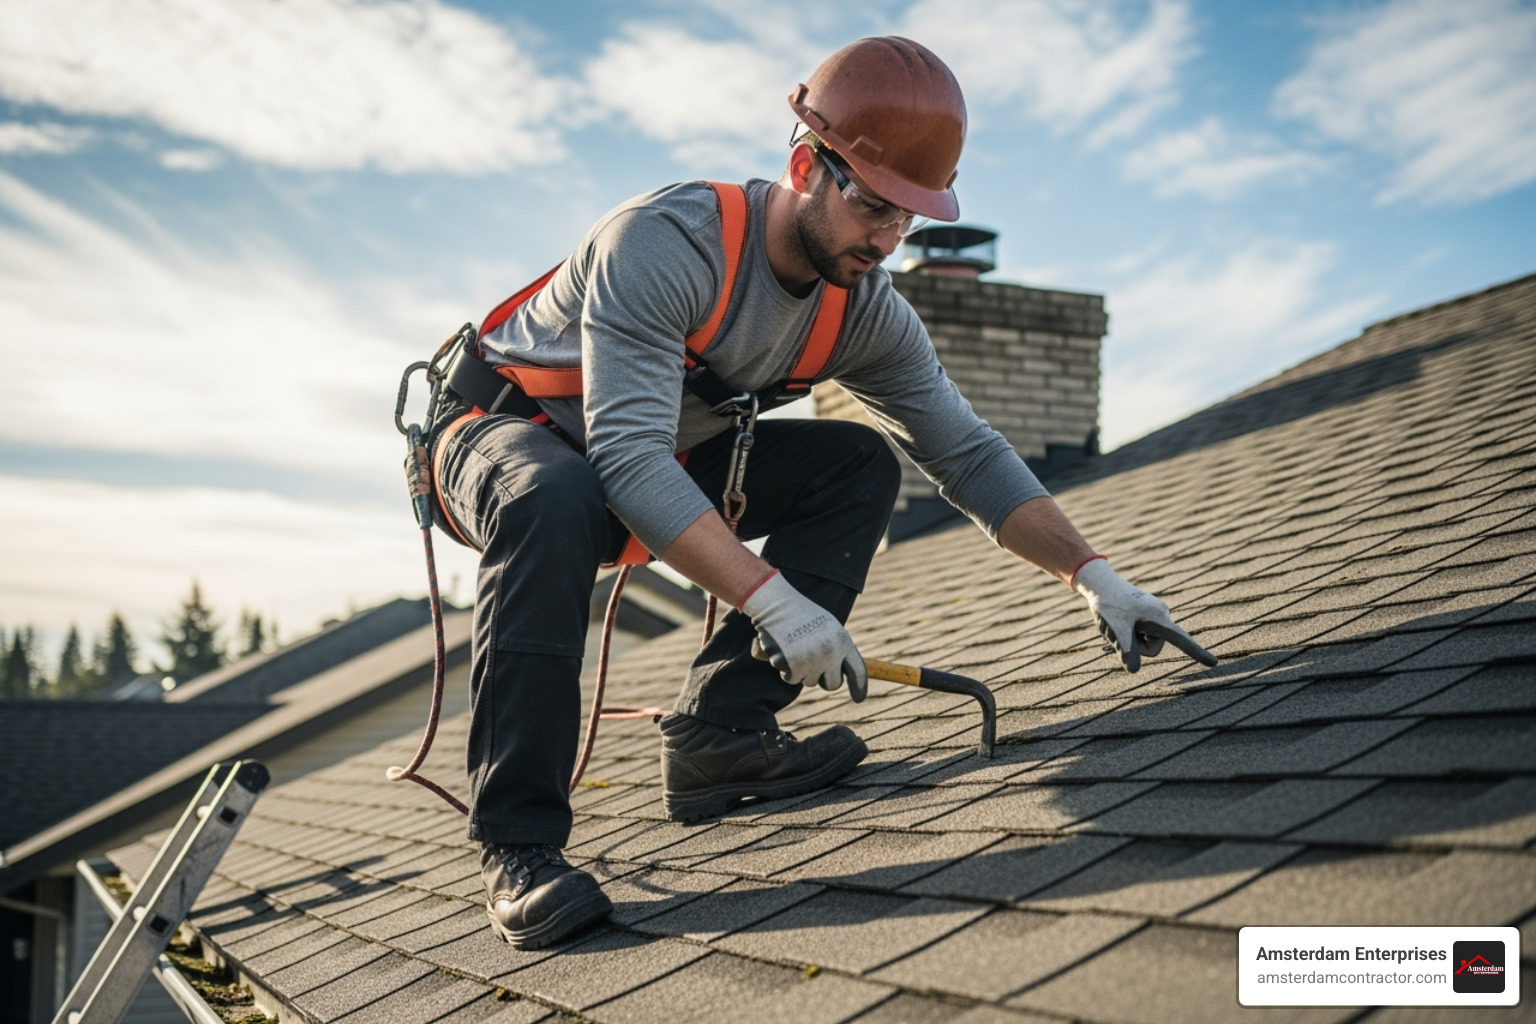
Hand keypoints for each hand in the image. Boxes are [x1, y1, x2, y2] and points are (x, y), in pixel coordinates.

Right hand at [740, 571, 866, 699]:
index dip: (859, 686)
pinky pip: (792, 679)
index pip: (858, 670)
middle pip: (833, 684)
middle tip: (812, 664)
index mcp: (843, 640)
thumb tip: (841, 672)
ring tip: (795, 647)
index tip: (859, 699)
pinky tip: (784, 651)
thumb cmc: (801, 614)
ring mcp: (813, 659)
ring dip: (801, 670)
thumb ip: (837, 648)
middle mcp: (831, 652)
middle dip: (822, 679)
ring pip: (810, 682)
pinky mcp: (794, 664)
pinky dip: (786, 670)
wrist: (776, 603)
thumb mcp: (827, 627)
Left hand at [1071, 558, 1216, 672]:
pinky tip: (1118, 620)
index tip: (1214, 663)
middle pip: (1153, 648)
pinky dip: (1128, 633)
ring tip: (1117, 621)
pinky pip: (1141, 634)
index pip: (1182, 640)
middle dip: (1135, 646)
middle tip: (1118, 627)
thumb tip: (1134, 670)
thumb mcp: (1116, 630)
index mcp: (1159, 618)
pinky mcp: (1148, 615)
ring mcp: (1155, 615)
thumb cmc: (1109, 604)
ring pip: (1145, 642)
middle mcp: (1162, 615)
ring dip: (1129, 638)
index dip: (1198, 653)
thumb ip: (1126, 651)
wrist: (1100, 582)